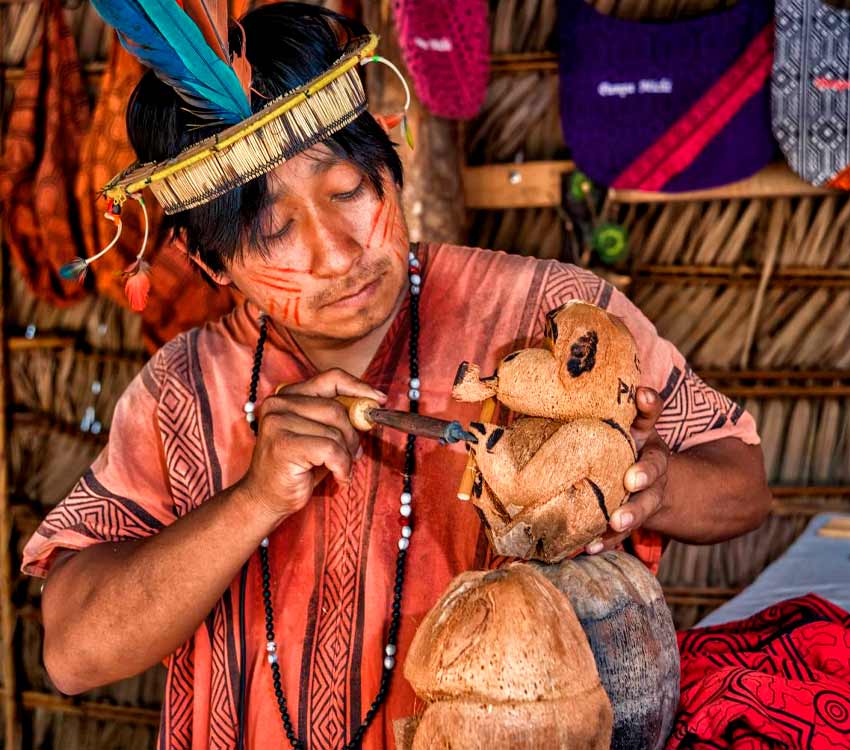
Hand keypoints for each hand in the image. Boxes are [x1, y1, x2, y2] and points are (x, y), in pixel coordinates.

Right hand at [236, 368, 386, 520]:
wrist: (266, 499)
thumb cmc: (297, 467)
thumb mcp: (320, 435)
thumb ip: (338, 417)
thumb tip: (371, 405)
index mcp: (288, 395)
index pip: (331, 378)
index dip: (359, 387)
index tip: (379, 400)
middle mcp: (279, 403)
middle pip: (337, 409)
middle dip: (353, 435)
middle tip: (354, 454)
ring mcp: (277, 422)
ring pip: (335, 432)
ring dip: (347, 456)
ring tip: (341, 469)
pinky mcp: (283, 444)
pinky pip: (330, 450)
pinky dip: (342, 467)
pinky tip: (339, 478)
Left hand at [586, 387, 669, 553]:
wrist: (667, 488)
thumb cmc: (625, 449)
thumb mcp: (624, 427)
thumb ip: (606, 409)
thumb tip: (560, 373)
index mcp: (646, 437)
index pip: (651, 416)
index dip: (649, 405)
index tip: (642, 395)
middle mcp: (651, 465)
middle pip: (653, 467)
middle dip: (644, 473)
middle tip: (632, 480)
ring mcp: (647, 494)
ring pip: (643, 505)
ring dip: (630, 514)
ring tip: (616, 522)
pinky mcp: (634, 518)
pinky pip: (622, 532)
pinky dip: (608, 540)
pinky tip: (591, 547)